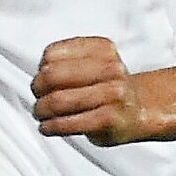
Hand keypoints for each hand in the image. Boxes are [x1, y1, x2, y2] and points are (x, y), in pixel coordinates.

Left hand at [32, 36, 149, 146]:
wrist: (139, 111)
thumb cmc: (110, 87)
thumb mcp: (93, 62)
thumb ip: (66, 60)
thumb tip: (37, 72)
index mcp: (102, 48)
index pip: (53, 53)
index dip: (41, 67)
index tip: (40, 75)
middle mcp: (110, 68)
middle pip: (53, 75)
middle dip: (38, 88)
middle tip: (37, 96)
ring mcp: (112, 94)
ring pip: (59, 100)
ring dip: (42, 109)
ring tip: (40, 113)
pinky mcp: (110, 119)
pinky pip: (70, 123)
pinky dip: (52, 126)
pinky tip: (47, 127)